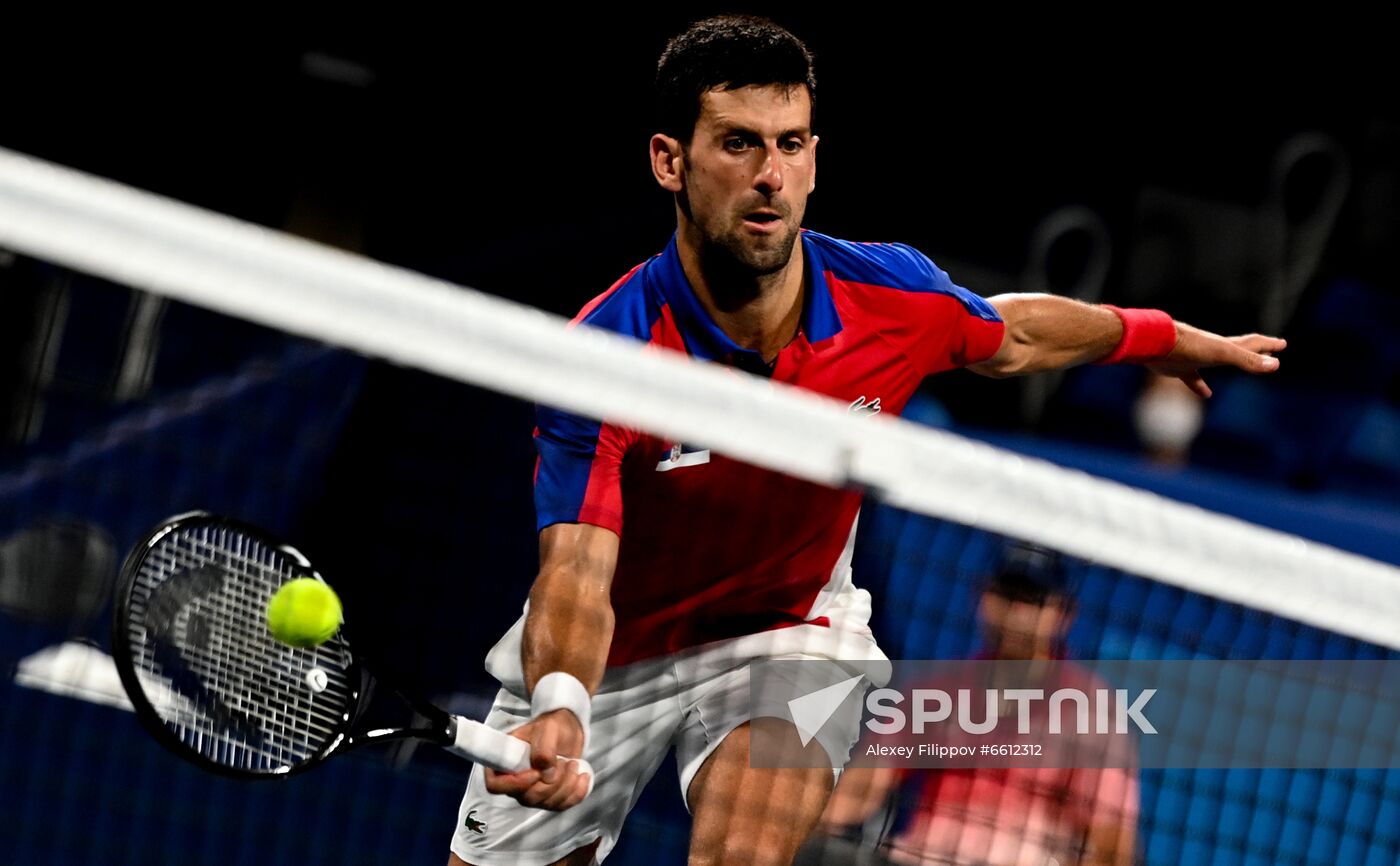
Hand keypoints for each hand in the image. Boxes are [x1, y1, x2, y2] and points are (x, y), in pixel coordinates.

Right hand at [483, 708, 590, 810]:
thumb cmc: (551, 726)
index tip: (536, 772)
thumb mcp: (548, 729)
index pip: (495, 786)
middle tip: (563, 761)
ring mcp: (532, 792)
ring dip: (567, 785)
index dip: (515, 784)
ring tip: (573, 763)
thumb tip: (546, 775)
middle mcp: (515, 782)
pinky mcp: (550, 798)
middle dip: (551, 782)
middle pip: (527, 798)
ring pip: (547, 803)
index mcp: (504, 763)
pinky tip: (582, 776)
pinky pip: (563, 805)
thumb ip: (544, 749)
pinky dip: (577, 792)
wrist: (566, 731)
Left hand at [1147, 323, 1285, 397]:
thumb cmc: (1189, 346)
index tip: (1282, 344)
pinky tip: (1206, 394)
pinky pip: (1194, 378)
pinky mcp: (1180, 368)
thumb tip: (1275, 364)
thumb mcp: (1222, 353)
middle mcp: (1213, 350)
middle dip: (1257, 351)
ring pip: (1218, 362)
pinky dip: (1201, 386)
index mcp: (1225, 346)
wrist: (1155, 344)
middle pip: (1239, 350)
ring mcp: (1196, 358)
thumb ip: (1247, 359)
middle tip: (1272, 351)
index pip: (1252, 343)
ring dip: (1233, 364)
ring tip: (1245, 368)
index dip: (1268, 344)